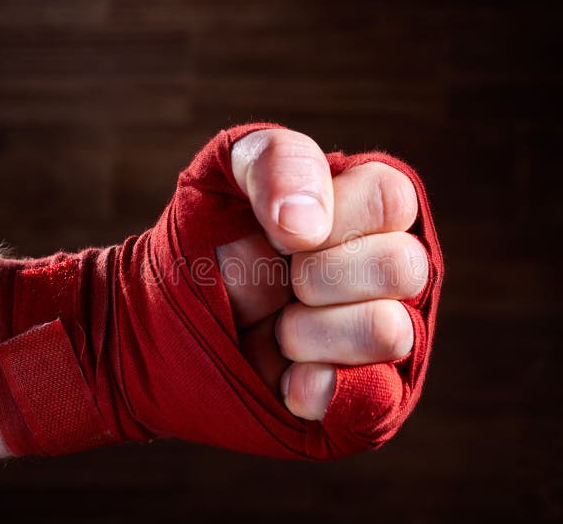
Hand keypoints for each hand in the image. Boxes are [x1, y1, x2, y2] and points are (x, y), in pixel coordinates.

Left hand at [216, 129, 428, 420]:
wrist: (160, 320)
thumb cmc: (206, 240)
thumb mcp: (228, 173)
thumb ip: (278, 161)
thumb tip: (307, 226)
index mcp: (370, 212)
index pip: (392, 199)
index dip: (333, 216)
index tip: (281, 232)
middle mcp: (388, 276)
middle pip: (403, 266)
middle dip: (316, 276)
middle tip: (280, 283)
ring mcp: (382, 341)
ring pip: (391, 331)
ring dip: (308, 332)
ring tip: (277, 330)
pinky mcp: (365, 400)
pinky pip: (373, 396)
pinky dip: (314, 388)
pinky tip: (283, 378)